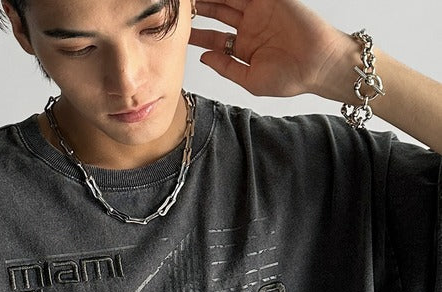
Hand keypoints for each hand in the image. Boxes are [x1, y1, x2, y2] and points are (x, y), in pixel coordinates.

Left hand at [189, 0, 353, 98]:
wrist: (319, 64)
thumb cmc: (291, 78)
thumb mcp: (250, 79)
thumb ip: (226, 67)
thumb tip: (203, 58)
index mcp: (244, 48)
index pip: (213, 38)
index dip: (196, 34)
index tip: (177, 32)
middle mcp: (249, 28)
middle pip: (216, 12)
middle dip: (197, 7)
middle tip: (179, 6)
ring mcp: (259, 11)